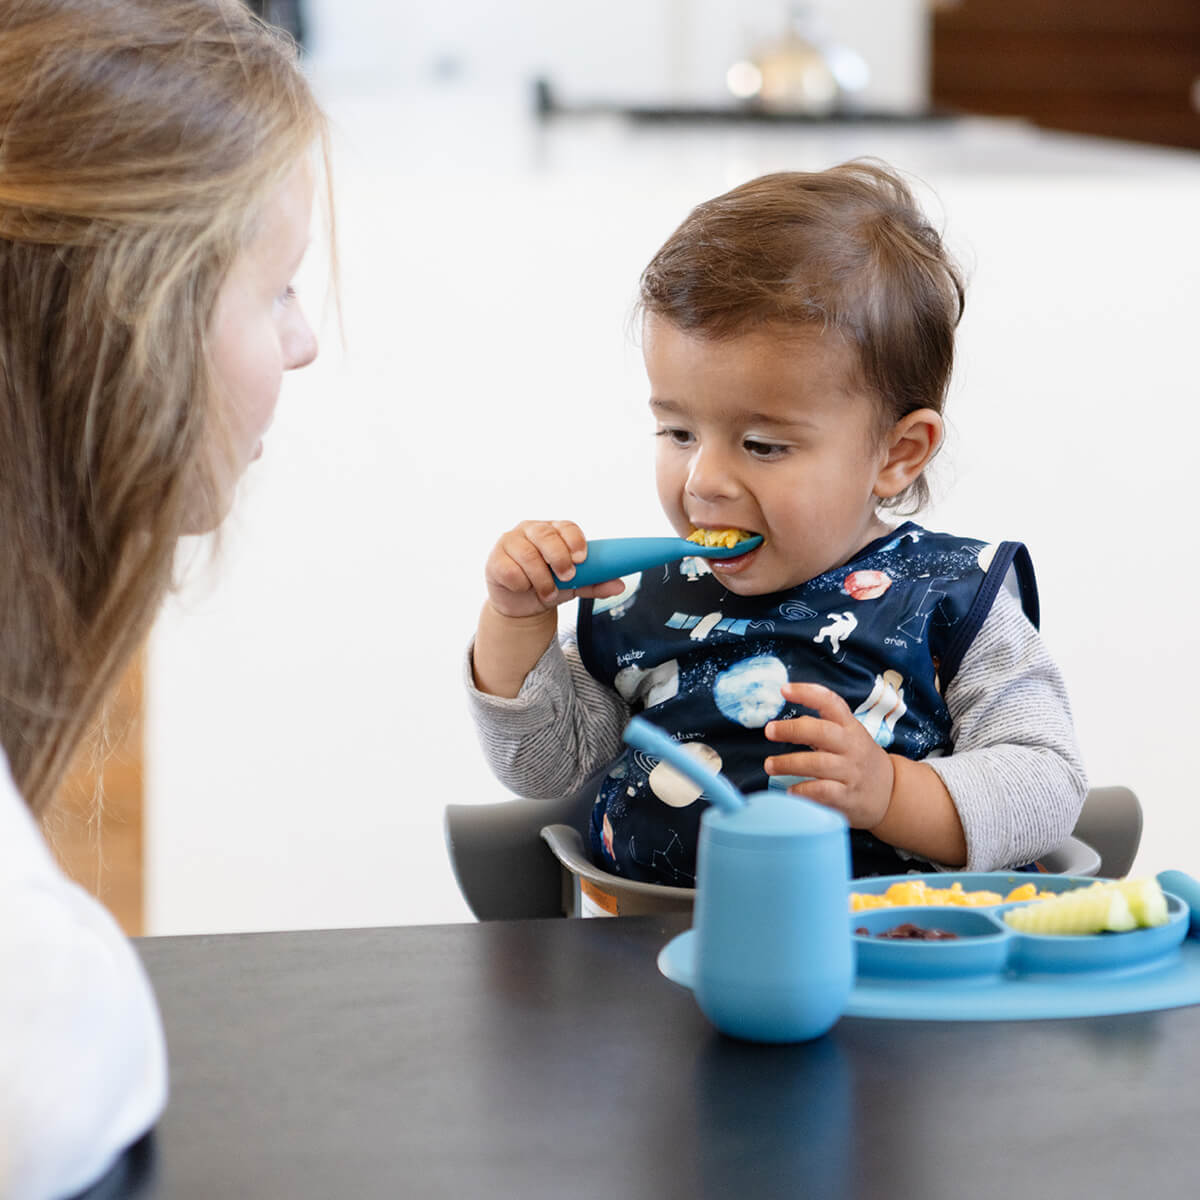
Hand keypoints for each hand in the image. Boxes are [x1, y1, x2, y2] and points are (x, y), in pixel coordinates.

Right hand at [484, 519, 624, 618]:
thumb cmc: (549, 584)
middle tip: (567, 577)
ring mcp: (510, 542)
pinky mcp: (495, 560)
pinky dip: (521, 584)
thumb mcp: (575, 585)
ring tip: (548, 593)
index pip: (566, 526)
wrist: (522, 604)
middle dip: (559, 557)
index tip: (582, 558)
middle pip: (546, 535)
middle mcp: (531, 530)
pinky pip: (509, 570)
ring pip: (527, 554)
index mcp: (554, 530)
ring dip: (542, 578)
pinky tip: (524, 589)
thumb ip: (596, 583)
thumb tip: (620, 586)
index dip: (574, 540)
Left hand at [764, 682, 894, 829]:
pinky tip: (790, 791)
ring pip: (817, 763)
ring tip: (770, 764)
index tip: (784, 690)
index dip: (807, 693)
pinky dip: (802, 790)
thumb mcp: (850, 735)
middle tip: (769, 731)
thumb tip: (789, 721)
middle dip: (791, 729)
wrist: (891, 793)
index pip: (831, 702)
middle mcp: (852, 746)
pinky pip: (822, 791)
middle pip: (820, 732)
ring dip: (788, 763)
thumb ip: (823, 725)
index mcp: (850, 727)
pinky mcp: (848, 796)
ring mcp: (851, 772)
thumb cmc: (860, 759)